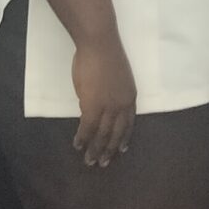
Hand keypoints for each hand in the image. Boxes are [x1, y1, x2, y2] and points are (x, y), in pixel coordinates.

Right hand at [71, 37, 136, 167]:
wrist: (99, 44)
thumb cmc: (105, 55)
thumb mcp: (116, 78)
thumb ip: (111, 94)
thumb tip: (97, 106)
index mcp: (130, 97)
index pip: (128, 123)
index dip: (124, 138)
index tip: (121, 149)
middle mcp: (122, 105)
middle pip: (116, 133)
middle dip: (109, 150)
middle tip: (103, 163)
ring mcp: (108, 107)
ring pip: (102, 134)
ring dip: (95, 149)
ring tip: (89, 161)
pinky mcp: (93, 106)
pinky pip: (87, 128)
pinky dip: (82, 138)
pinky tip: (78, 145)